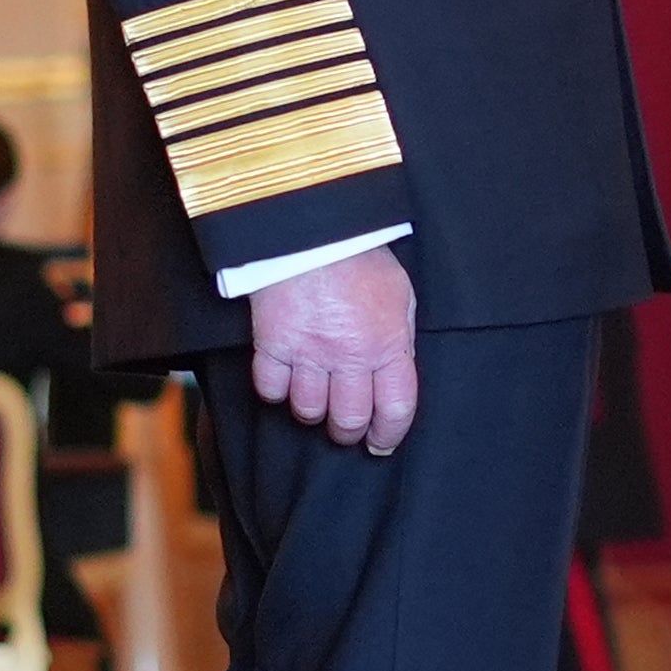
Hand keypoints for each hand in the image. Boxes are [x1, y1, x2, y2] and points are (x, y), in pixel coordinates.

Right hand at [247, 245, 421, 452]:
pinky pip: (271, 389)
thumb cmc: (360, 256)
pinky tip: (284, 379)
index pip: (395, 408)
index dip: (388, 434)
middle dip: (348, 431)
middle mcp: (349, 355)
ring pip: (308, 410)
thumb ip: (399, 337)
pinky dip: (276, 391)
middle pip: (348, 419)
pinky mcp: (272, 343)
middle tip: (345, 426)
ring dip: (312, 411)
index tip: (380, 443)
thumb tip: (397, 371)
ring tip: (314, 397)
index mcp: (388, 343)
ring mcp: (308, 352)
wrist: (312, 227)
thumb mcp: (400, 294)